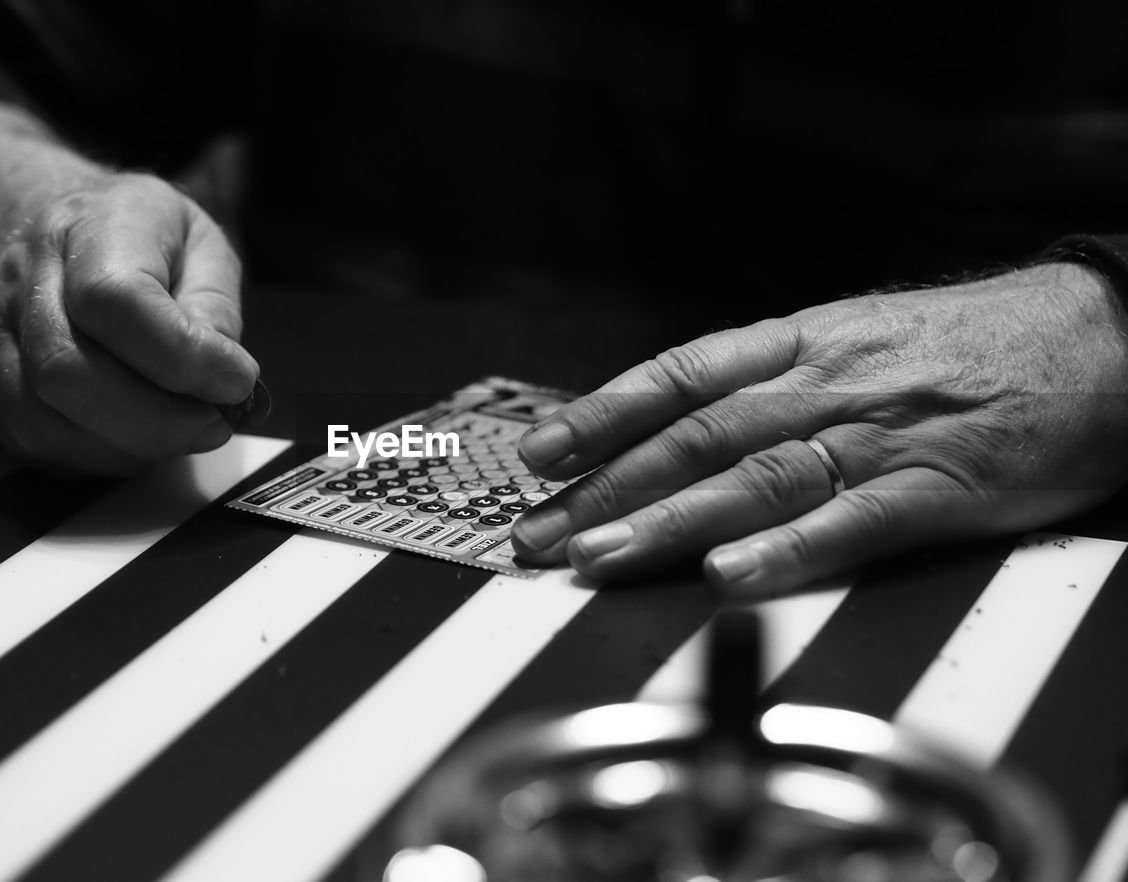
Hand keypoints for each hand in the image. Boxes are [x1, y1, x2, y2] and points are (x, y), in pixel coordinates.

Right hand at [0, 172, 257, 474]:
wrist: (54, 230)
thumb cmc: (143, 241)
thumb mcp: (202, 246)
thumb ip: (215, 311)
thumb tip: (222, 383)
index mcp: (90, 224)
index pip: (115, 299)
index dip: (183, 357)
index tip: (238, 381)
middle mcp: (24, 275)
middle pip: (67, 371)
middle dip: (157, 420)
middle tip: (215, 424)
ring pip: (43, 420)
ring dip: (130, 445)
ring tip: (180, 430)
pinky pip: (36, 445)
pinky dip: (99, 456)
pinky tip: (137, 437)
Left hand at [511, 263, 1127, 593]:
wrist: (1093, 338)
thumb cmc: (960, 345)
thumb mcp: (851, 338)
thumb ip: (767, 380)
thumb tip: (672, 419)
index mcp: (799, 343)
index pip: (678, 376)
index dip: (601, 414)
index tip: (537, 453)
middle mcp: (825, 384)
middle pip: (696, 436)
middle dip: (607, 488)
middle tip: (540, 534)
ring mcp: (880, 436)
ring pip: (755, 478)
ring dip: (668, 521)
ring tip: (600, 558)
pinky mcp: (938, 488)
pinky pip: (851, 522)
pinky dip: (786, 550)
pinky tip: (728, 577)